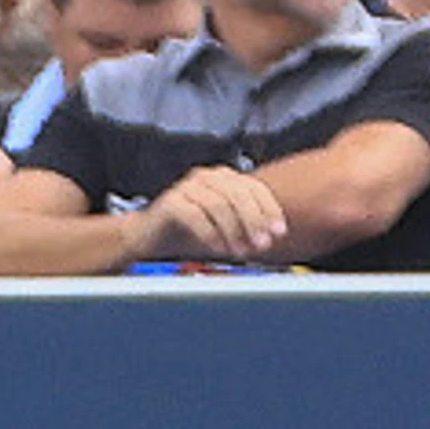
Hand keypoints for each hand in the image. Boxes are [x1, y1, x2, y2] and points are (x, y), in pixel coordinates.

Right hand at [137, 166, 287, 262]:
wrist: (150, 235)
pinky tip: (218, 248)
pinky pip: (195, 216)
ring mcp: (186, 187)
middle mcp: (205, 177)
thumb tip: (273, 235)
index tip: (279, 232)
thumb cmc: (190, 230)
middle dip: (254, 222)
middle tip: (263, 244)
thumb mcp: (225, 223)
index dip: (270, 210)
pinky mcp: (170, 202)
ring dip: (234, 232)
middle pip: (237, 194)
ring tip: (240, 251)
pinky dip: (211, 235)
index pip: (253, 187)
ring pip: (218, 205)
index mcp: (223, 177)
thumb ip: (247, 222)